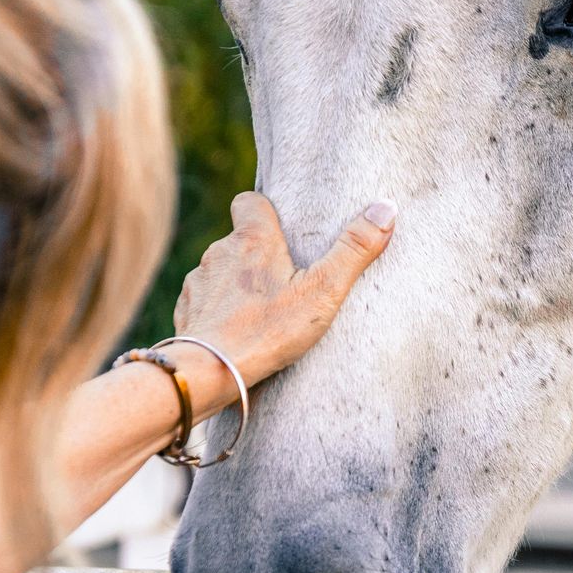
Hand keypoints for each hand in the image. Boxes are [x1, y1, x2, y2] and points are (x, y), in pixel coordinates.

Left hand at [173, 192, 396, 390]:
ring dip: (236, 284)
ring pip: (220, 272)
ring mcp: (199, 283)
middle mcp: (219, 253)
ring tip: (260, 311)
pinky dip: (219, 311)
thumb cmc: (267, 331)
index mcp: (252, 240)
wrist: (208, 372)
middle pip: (238, 239)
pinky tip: (235, 333)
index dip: (264, 210)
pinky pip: (205, 302)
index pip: (249, 201)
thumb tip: (386, 208)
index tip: (282, 229)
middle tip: (283, 279)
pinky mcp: (186, 312)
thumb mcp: (323, 291)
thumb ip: (354, 249)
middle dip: (257, 253)